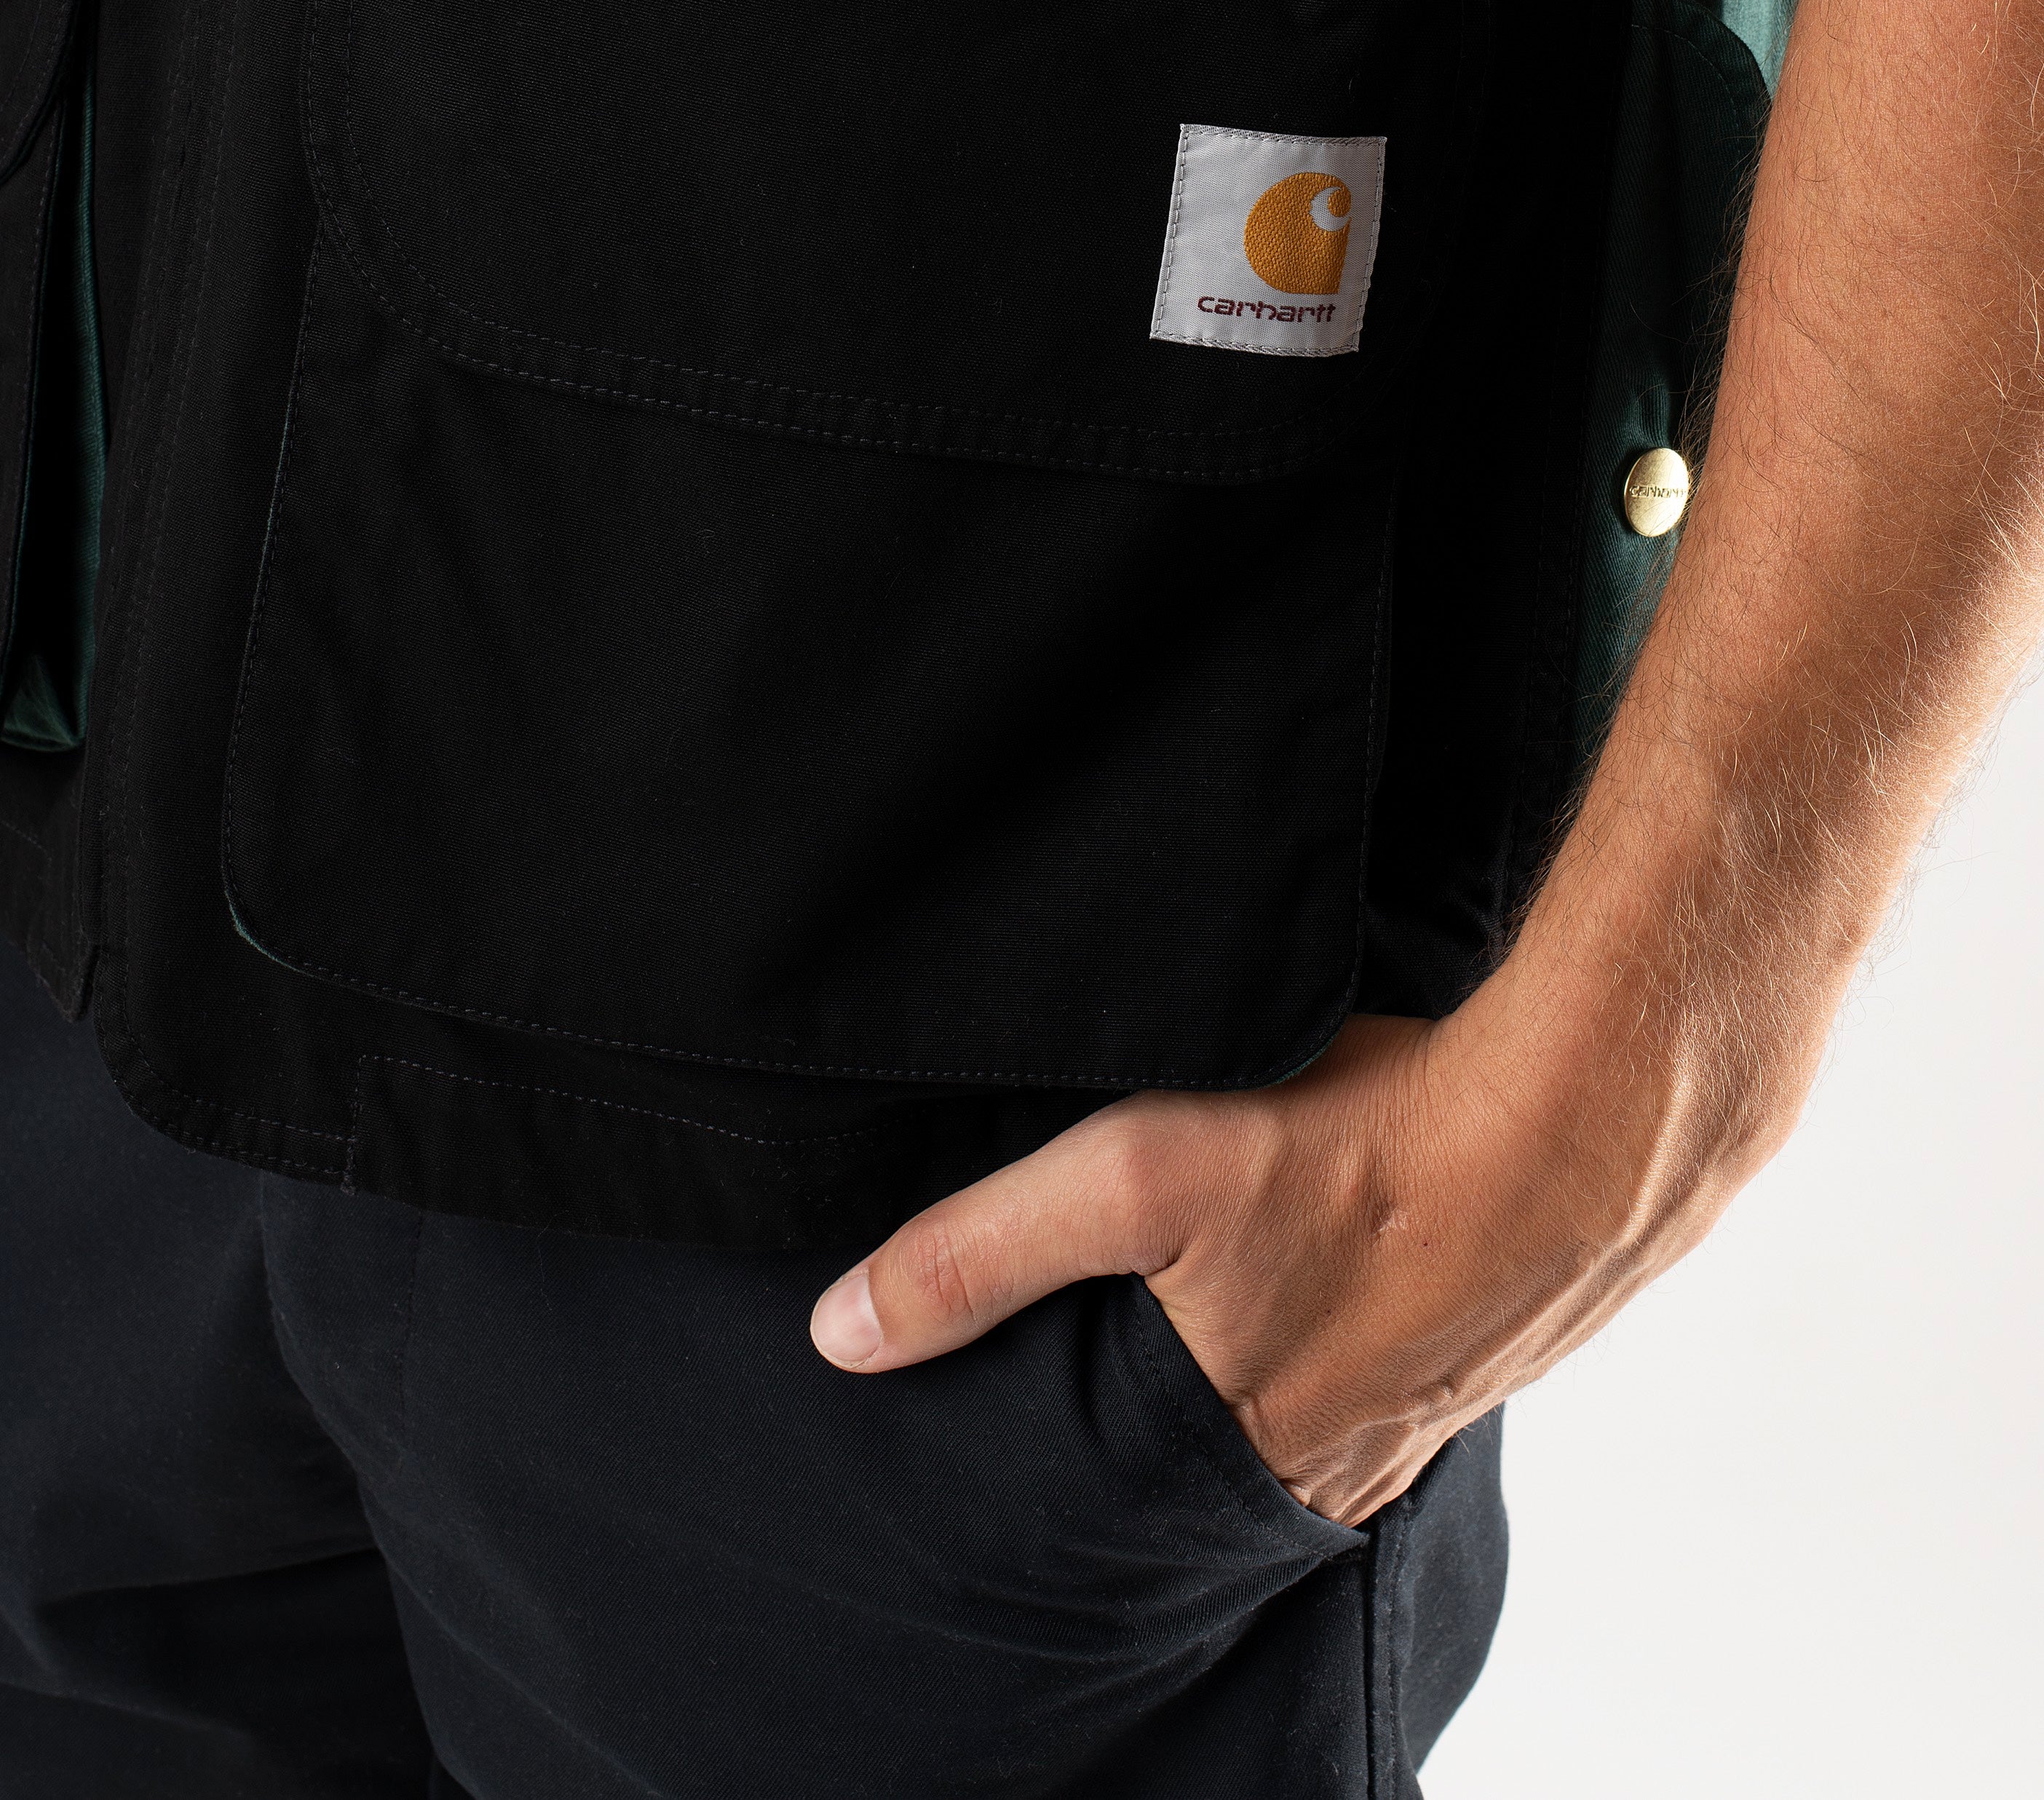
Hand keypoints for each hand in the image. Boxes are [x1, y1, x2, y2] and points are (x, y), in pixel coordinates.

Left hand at [809, 938, 1803, 1526]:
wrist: (1579, 1112)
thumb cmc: (1362, 1141)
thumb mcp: (1136, 1178)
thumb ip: (982, 1252)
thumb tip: (839, 1335)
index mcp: (1247, 1461)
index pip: (1116, 1514)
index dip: (1059, 1479)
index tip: (1006, 1449)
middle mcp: (1339, 1465)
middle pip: (1206, 1475)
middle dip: (1150, 1439)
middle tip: (1103, 1375)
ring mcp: (1423, 1408)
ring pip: (1301, 1418)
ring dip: (1255, 1380)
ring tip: (1210, 1324)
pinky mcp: (1481, 1338)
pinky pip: (1386, 1366)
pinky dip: (1345, 1335)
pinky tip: (1334, 1277)